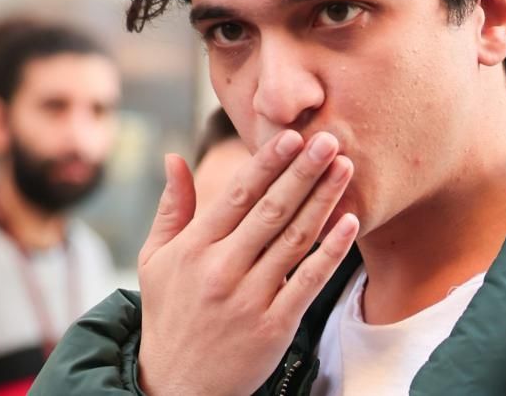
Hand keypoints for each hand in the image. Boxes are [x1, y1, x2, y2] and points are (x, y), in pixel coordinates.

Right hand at [136, 130, 358, 395]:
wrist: (176, 388)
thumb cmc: (169, 314)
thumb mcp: (155, 260)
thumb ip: (172, 207)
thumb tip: (174, 156)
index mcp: (193, 248)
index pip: (237, 195)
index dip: (268, 163)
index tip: (293, 135)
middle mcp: (221, 270)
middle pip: (271, 210)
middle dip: (303, 172)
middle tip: (331, 140)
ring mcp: (250, 299)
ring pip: (294, 239)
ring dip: (324, 200)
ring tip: (345, 169)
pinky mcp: (274, 325)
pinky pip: (309, 280)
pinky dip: (331, 250)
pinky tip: (350, 222)